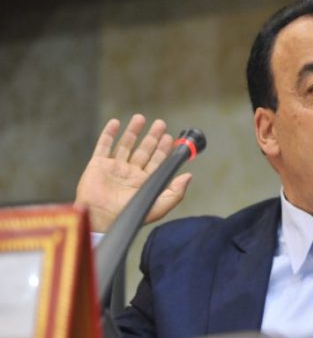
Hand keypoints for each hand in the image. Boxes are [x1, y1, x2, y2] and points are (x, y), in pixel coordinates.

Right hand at [75, 114, 191, 231]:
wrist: (101, 219)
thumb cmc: (129, 216)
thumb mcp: (159, 206)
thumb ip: (175, 192)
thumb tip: (188, 176)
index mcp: (144, 182)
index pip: (156, 161)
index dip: (163, 148)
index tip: (170, 137)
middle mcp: (130, 174)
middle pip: (143, 150)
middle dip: (152, 137)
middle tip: (160, 124)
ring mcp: (114, 168)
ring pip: (125, 145)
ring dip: (133, 131)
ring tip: (140, 118)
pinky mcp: (98, 165)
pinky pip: (103, 146)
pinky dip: (109, 133)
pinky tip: (115, 123)